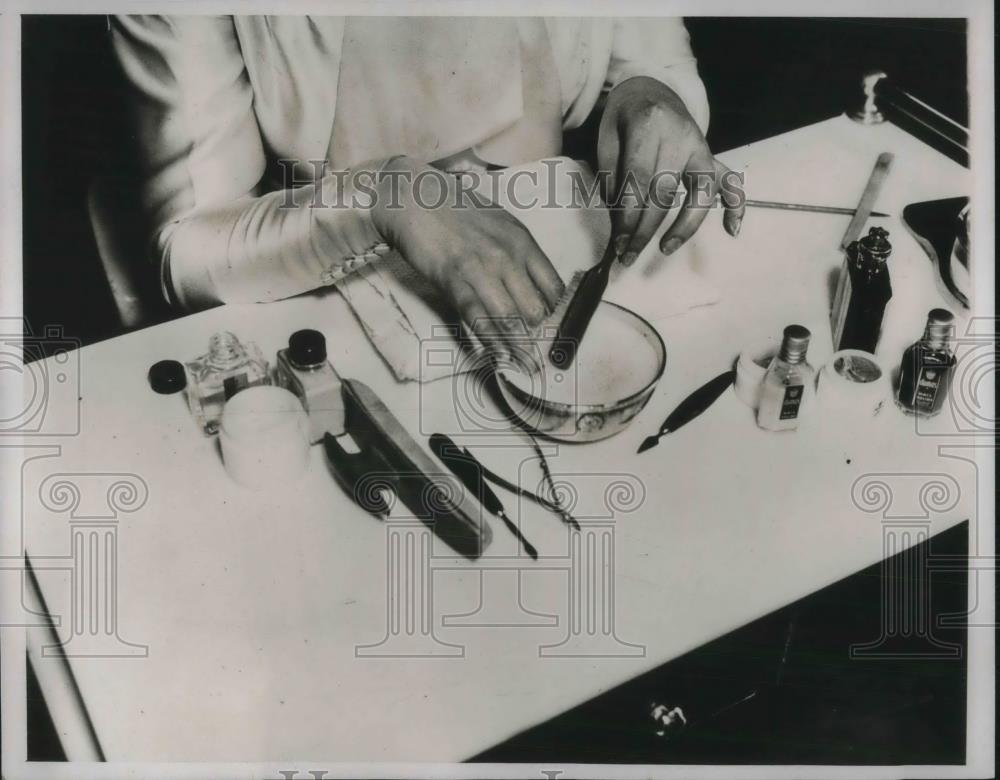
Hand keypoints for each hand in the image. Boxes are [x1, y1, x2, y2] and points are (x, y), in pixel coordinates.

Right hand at [370, 157, 563, 342]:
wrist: (415, 196)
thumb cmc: (456, 209)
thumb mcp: (500, 224)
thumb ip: (517, 253)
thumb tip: (530, 284)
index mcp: (523, 242)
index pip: (553, 287)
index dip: (556, 314)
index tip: (553, 330)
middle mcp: (507, 257)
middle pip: (534, 308)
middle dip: (538, 335)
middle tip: (538, 353)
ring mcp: (481, 269)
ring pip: (509, 317)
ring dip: (519, 347)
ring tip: (526, 366)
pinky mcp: (453, 278)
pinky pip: (476, 316)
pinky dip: (488, 340)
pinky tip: (497, 356)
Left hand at [597, 76, 744, 265]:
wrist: (650, 91)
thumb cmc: (623, 120)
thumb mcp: (607, 139)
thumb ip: (612, 176)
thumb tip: (621, 221)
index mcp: (648, 125)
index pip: (639, 181)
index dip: (628, 217)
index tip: (619, 243)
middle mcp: (680, 136)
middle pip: (665, 193)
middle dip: (646, 230)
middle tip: (628, 256)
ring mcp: (701, 146)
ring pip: (700, 193)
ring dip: (684, 226)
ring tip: (666, 249)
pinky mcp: (711, 156)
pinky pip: (730, 182)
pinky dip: (735, 206)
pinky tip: (732, 231)